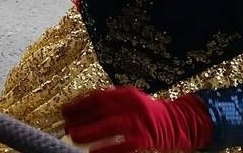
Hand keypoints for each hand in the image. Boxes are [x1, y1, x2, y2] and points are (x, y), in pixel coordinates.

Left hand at [62, 87, 211, 151]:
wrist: (178, 122)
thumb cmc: (147, 111)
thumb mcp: (129, 98)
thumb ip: (109, 99)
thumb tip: (80, 103)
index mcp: (126, 94)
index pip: (97, 97)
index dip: (78, 104)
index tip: (64, 111)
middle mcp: (132, 105)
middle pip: (102, 111)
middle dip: (81, 119)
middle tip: (66, 126)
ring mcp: (140, 122)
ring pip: (111, 127)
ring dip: (90, 133)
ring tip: (74, 137)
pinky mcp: (146, 139)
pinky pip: (124, 145)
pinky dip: (108, 149)